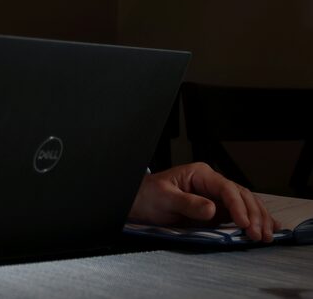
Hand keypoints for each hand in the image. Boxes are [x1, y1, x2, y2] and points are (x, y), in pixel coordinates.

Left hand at [128, 162, 281, 241]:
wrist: (139, 204)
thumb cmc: (148, 197)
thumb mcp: (164, 198)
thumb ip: (187, 203)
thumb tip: (212, 209)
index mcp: (199, 174)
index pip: (226, 187)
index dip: (238, 205)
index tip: (244, 223)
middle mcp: (211, 183)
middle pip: (241, 195)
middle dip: (253, 215)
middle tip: (258, 235)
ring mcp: (216, 197)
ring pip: (246, 203)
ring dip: (259, 219)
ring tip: (266, 236)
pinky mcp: (217, 211)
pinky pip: (241, 213)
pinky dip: (256, 220)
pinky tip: (269, 228)